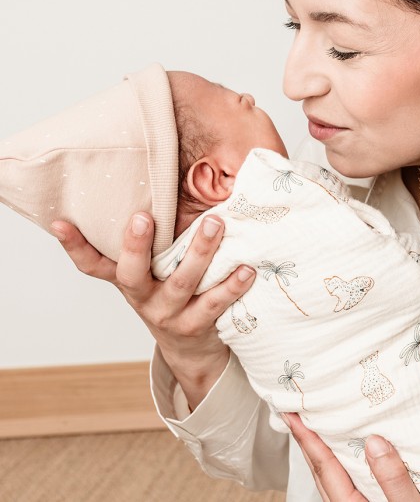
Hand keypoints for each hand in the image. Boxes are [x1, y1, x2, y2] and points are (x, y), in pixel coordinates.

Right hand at [50, 212, 255, 408]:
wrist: (191, 349)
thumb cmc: (172, 294)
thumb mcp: (154, 271)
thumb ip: (156, 242)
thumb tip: (170, 182)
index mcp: (128, 281)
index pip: (92, 265)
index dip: (74, 246)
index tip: (60, 222)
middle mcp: (142, 297)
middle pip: (132, 273)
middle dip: (136, 246)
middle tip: (144, 217)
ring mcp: (168, 314)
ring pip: (181, 283)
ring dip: (199, 252)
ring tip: (215, 224)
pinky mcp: (195, 326)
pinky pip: (214, 304)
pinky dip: (231, 285)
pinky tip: (246, 268)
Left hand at [284, 412, 419, 501]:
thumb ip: (395, 481)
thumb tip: (374, 442)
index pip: (325, 468)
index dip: (307, 439)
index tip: (292, 414)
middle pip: (321, 474)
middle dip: (307, 444)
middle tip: (295, 415)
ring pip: (331, 482)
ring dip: (321, 455)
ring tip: (314, 430)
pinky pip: (346, 487)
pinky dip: (340, 466)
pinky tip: (348, 457)